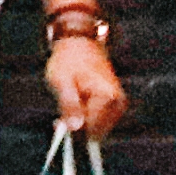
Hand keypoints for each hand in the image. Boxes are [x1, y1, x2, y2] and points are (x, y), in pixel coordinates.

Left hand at [46, 25, 129, 144]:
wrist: (78, 44)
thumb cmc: (68, 60)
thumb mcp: (62, 82)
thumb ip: (69, 106)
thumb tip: (75, 129)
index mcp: (107, 97)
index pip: (92, 129)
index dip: (73, 130)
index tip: (58, 124)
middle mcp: (117, 102)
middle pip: (96, 130)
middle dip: (77, 126)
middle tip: (59, 118)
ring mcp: (118, 103)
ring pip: (97, 127)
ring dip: (80, 122)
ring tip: (66, 108)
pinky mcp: (114, 104)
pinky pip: (99, 120)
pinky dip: (86, 117)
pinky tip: (75, 108)